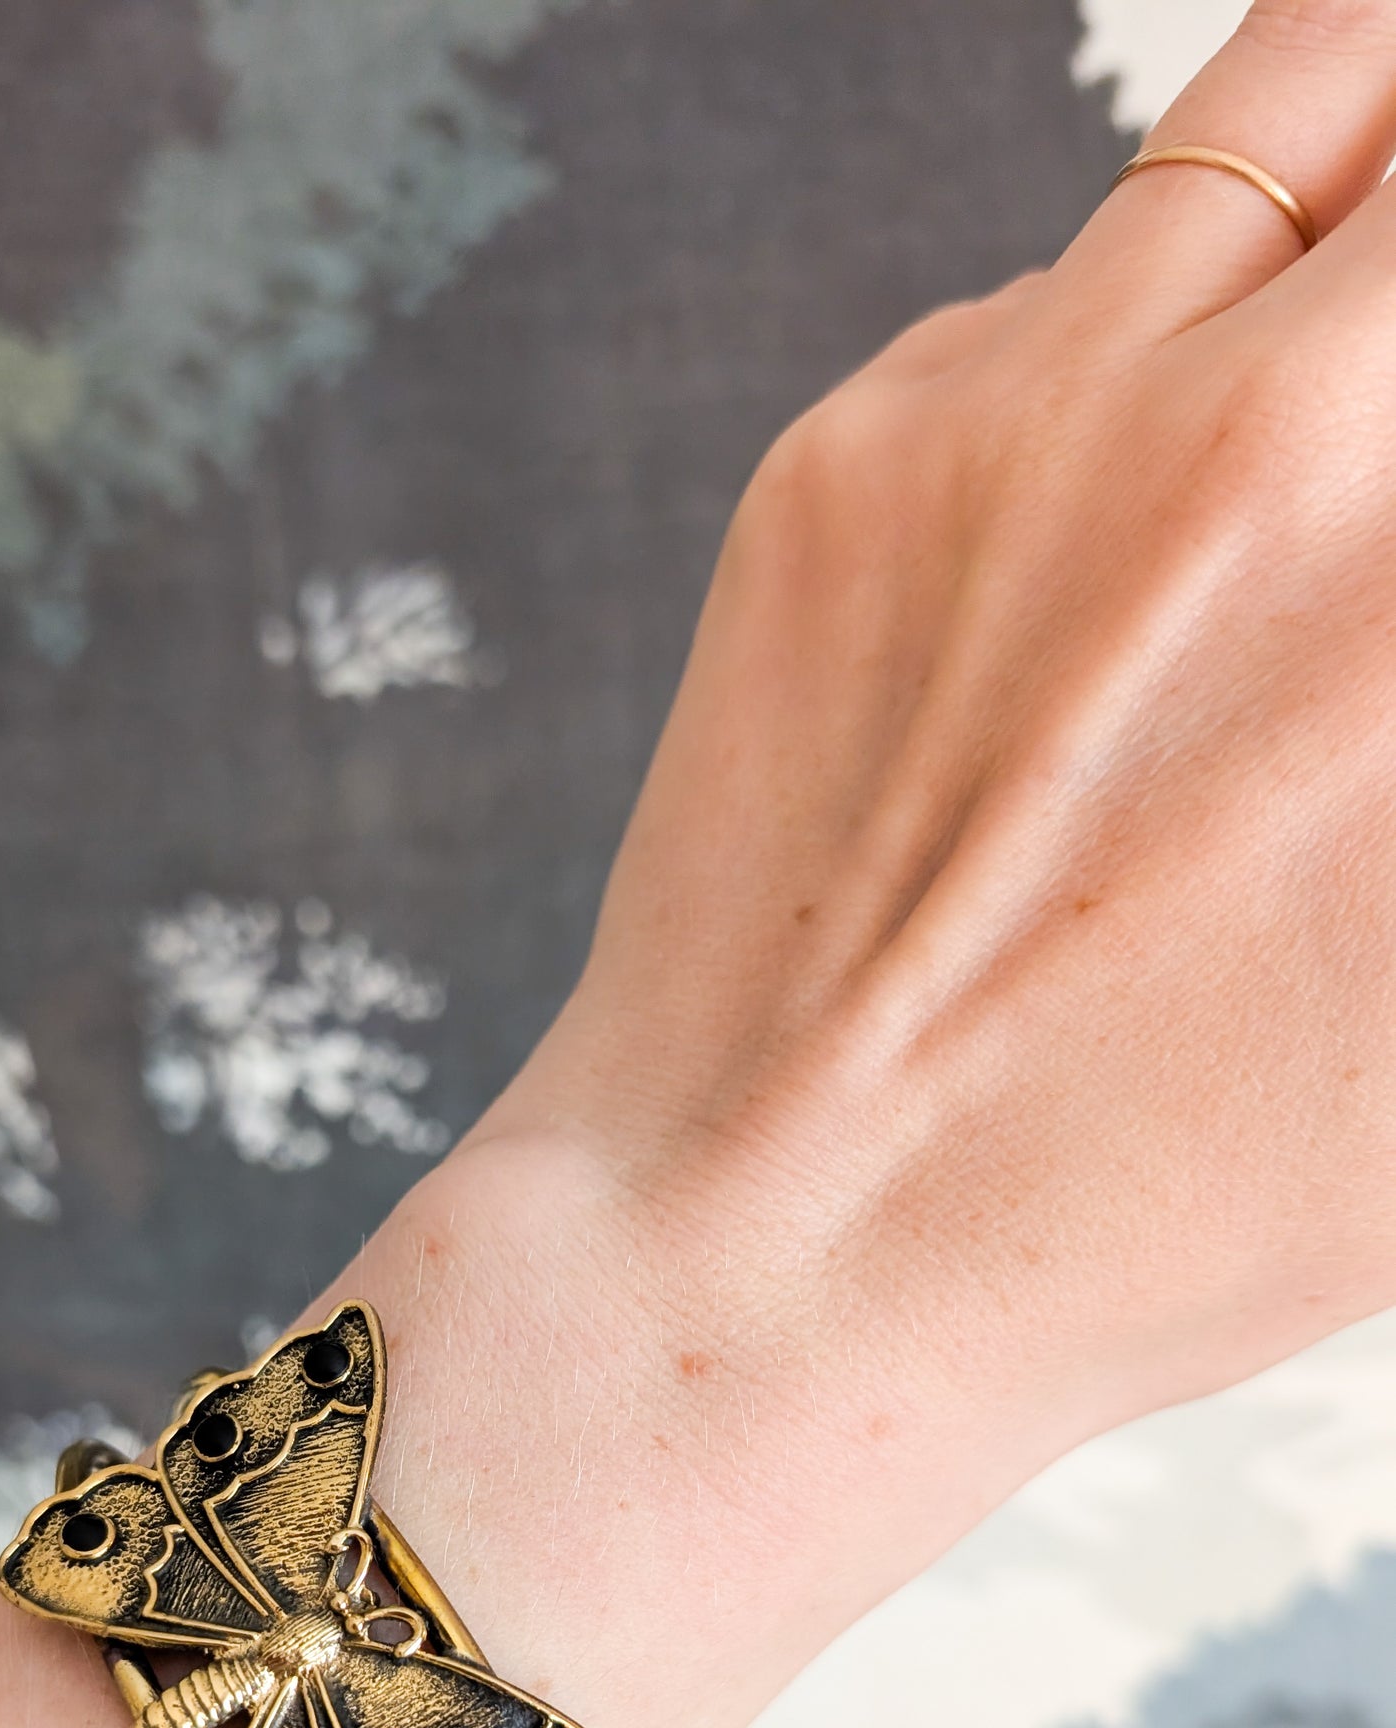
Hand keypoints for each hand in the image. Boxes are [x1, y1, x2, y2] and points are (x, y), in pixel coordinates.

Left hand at [344, 1, 1395, 1727]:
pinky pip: (1052, 296)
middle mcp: (1275, 461)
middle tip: (1382, 405)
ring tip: (1329, 357)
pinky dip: (1123, 360)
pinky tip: (1098, 541)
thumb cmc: (1119, 1201)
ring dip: (1354, 197)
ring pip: (1294, 105)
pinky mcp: (853, 446)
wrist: (770, 1236)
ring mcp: (1037, 421)